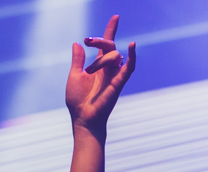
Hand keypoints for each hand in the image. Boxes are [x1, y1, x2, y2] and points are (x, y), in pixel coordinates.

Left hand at [66, 15, 136, 136]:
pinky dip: (132, 57)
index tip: (116, 17)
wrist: (83, 118)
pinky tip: (132, 45)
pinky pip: (129, 68)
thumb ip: (77, 60)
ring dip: (100, 60)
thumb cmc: (78, 101)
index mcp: (98, 66)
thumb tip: (77, 43)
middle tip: (88, 40)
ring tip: (90, 72)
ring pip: (113, 55)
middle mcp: (108, 69)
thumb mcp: (74, 75)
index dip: (111, 30)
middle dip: (100, 39)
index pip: (107, 44)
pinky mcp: (119, 83)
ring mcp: (115, 75)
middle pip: (109, 46)